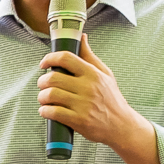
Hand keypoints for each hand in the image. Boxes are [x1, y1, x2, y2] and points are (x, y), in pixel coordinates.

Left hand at [36, 35, 143, 149]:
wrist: (121, 126)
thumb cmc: (112, 99)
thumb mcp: (105, 75)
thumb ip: (90, 57)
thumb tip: (82, 38)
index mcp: (93, 74)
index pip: (66, 58)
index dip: (50, 58)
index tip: (43, 63)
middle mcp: (88, 87)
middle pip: (53, 78)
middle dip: (42, 81)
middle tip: (42, 84)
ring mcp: (83, 105)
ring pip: (50, 94)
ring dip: (41, 97)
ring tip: (44, 98)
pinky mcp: (79, 120)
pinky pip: (53, 112)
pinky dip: (44, 111)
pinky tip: (46, 111)